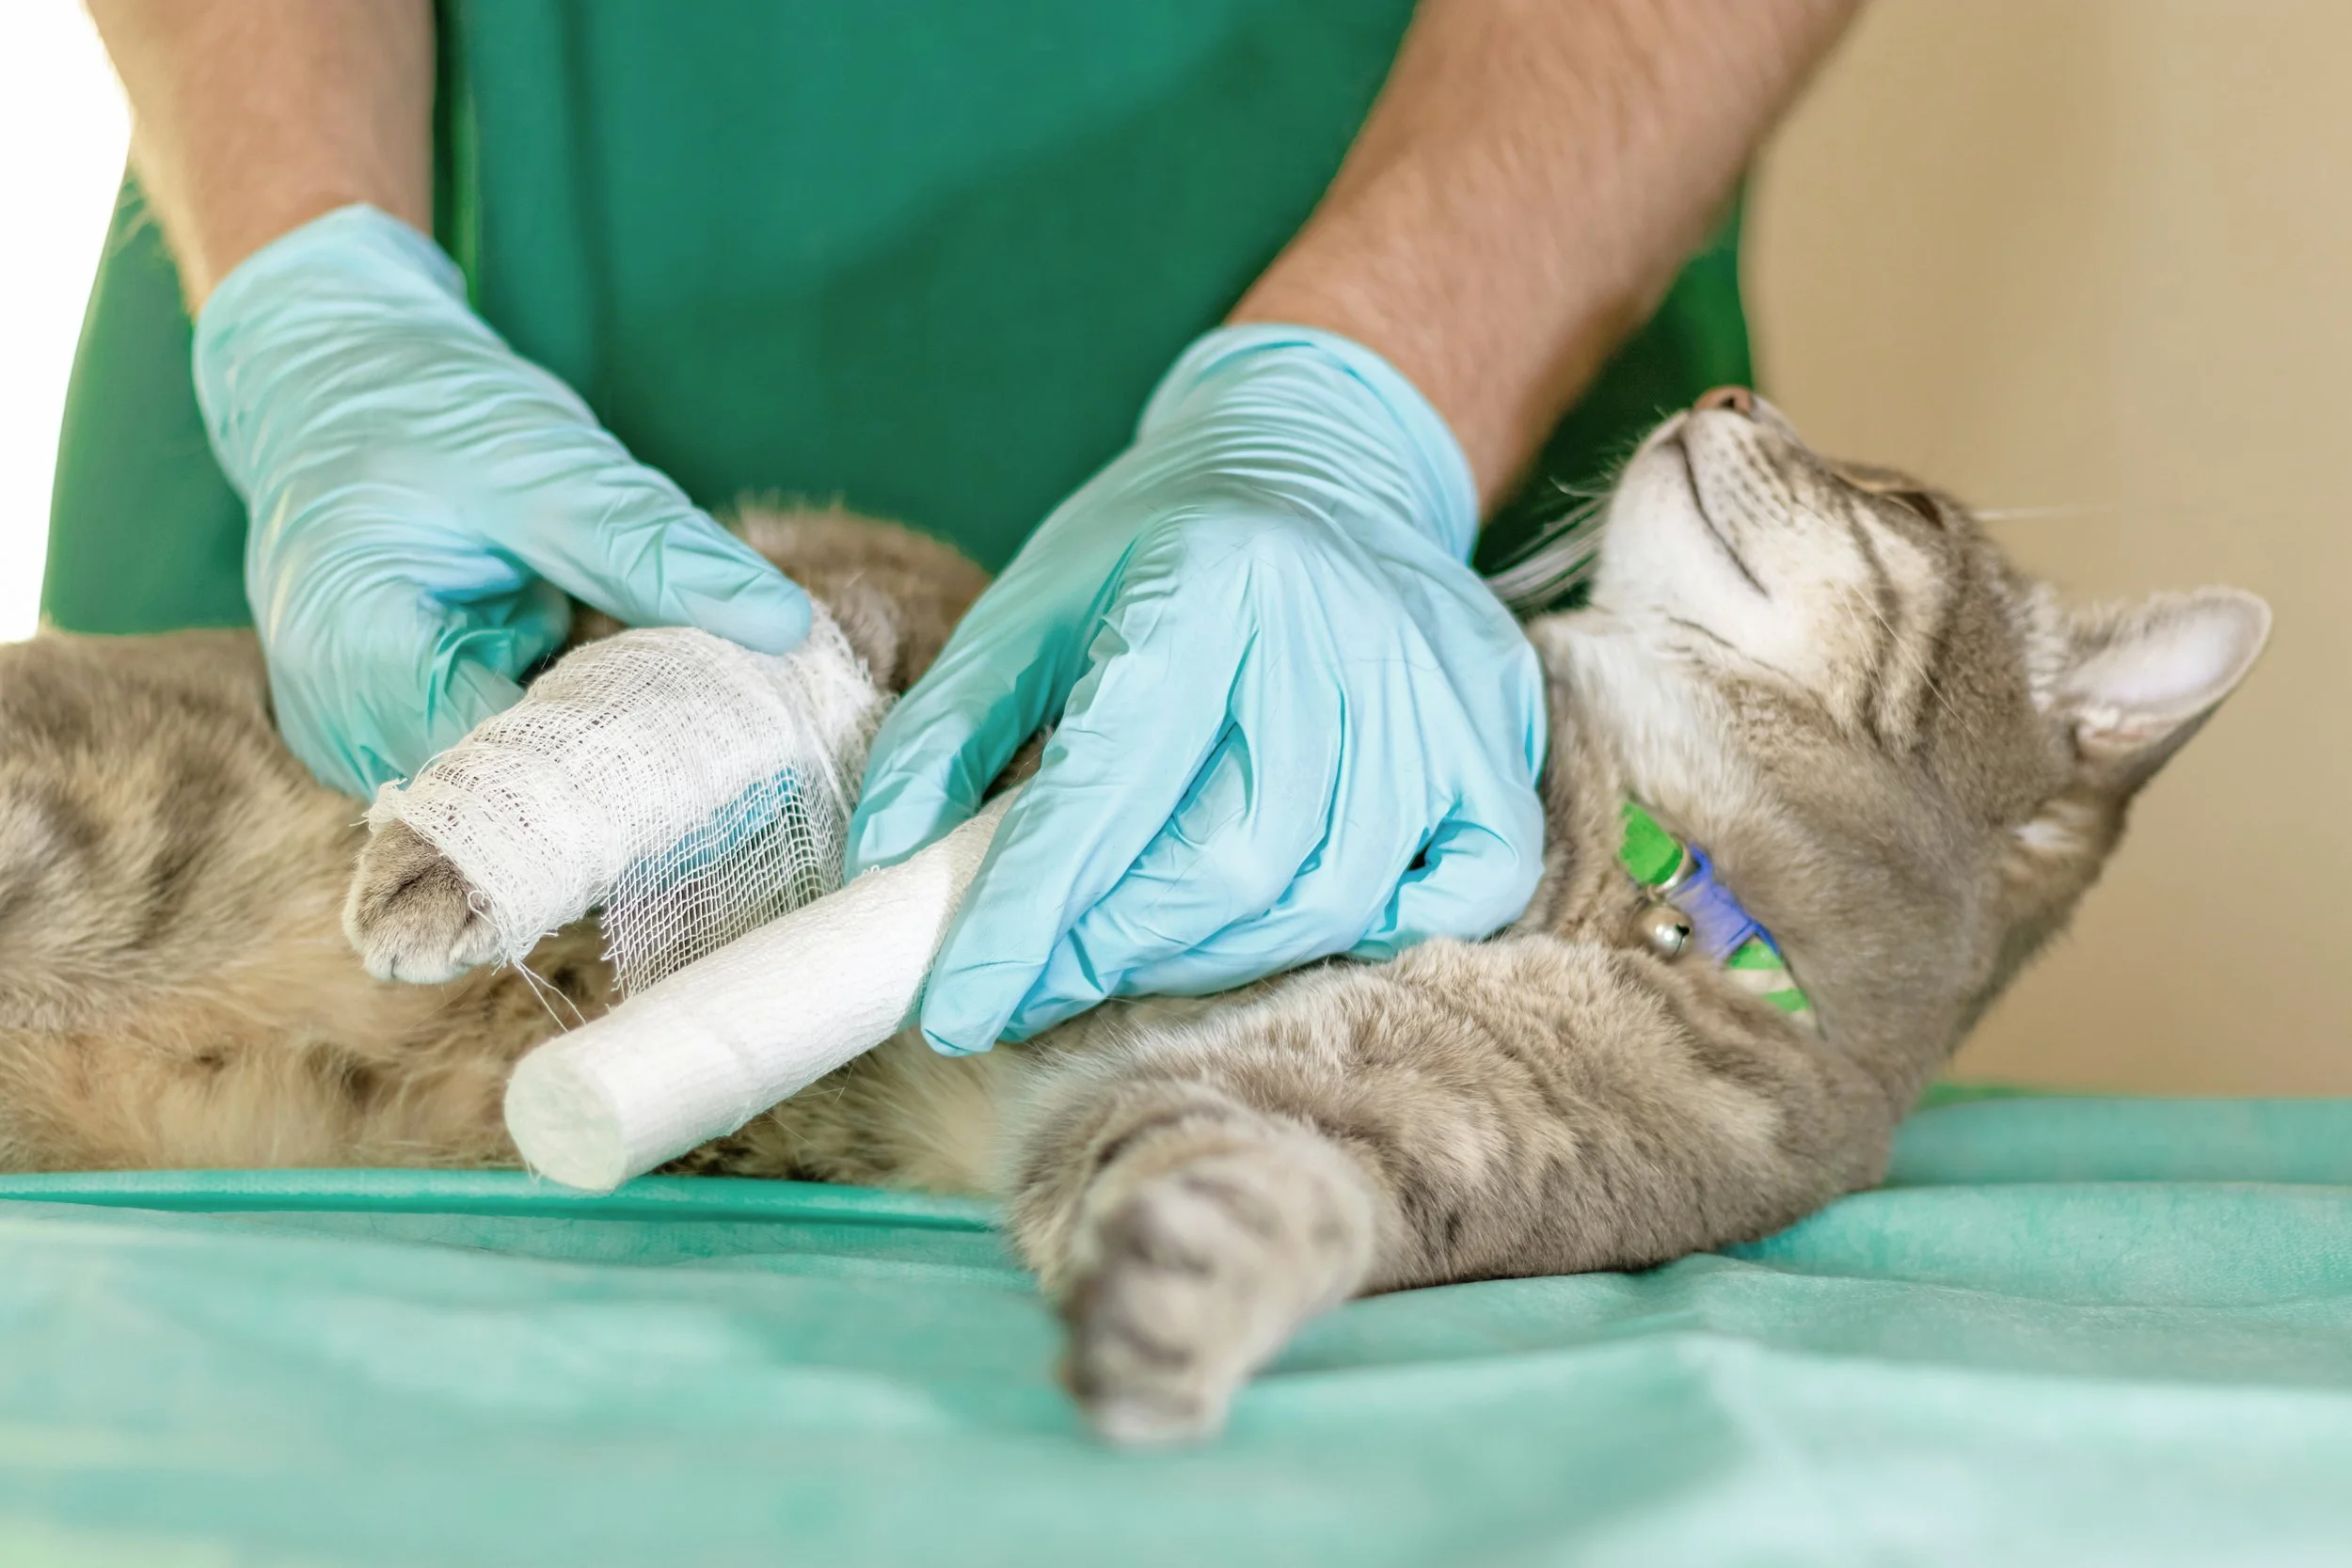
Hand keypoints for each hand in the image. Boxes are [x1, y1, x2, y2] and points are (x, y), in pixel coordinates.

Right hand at [194, 205, 810, 797]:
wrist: (331, 375)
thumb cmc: (419, 405)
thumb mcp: (543, 461)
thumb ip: (654, 550)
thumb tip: (783, 624)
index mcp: (355, 653)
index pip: (503, 775)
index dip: (621, 774)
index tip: (735, 752)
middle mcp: (339, 719)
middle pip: (505, 804)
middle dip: (621, 778)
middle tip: (740, 741)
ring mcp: (361, 734)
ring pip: (509, 793)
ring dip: (599, 759)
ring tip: (694, 714)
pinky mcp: (400, 726)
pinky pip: (502, 759)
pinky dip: (570, 731)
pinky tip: (633, 697)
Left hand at [848, 325, 1546, 1054]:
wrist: (1322, 454)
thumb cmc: (1158, 543)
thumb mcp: (1028, 606)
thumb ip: (947, 734)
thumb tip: (889, 870)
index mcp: (1208, 586)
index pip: (1110, 792)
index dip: (1029, 917)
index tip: (961, 1008)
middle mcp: (1337, 636)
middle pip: (1232, 867)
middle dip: (1115, 949)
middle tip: (1041, 973)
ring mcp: (1437, 690)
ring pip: (1332, 894)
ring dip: (1217, 955)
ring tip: (1138, 944)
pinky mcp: (1499, 732)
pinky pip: (1467, 886)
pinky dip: (1379, 928)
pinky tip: (1295, 911)